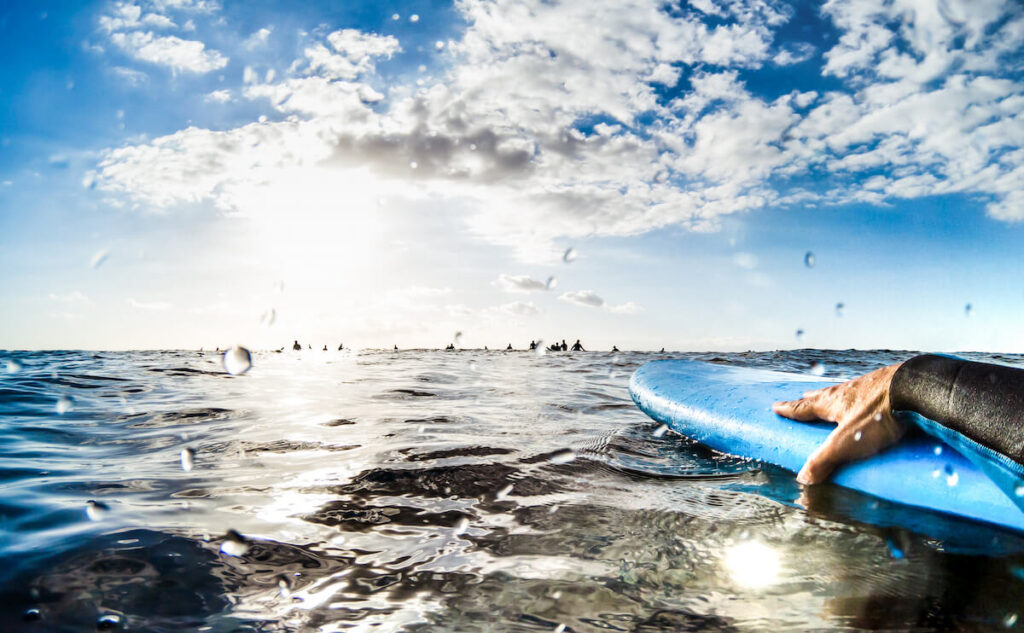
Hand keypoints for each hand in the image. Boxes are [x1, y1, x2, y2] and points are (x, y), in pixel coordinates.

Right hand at [773, 363, 906, 484]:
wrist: (917, 389)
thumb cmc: (879, 415)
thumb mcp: (847, 443)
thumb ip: (824, 461)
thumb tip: (803, 479)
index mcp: (834, 402)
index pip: (805, 407)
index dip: (790, 409)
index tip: (776, 406)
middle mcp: (851, 390)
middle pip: (826, 394)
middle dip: (813, 398)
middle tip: (804, 395)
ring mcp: (874, 385)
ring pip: (850, 390)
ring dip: (841, 395)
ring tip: (839, 397)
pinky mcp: (896, 385)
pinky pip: (876, 390)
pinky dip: (869, 395)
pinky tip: (877, 398)